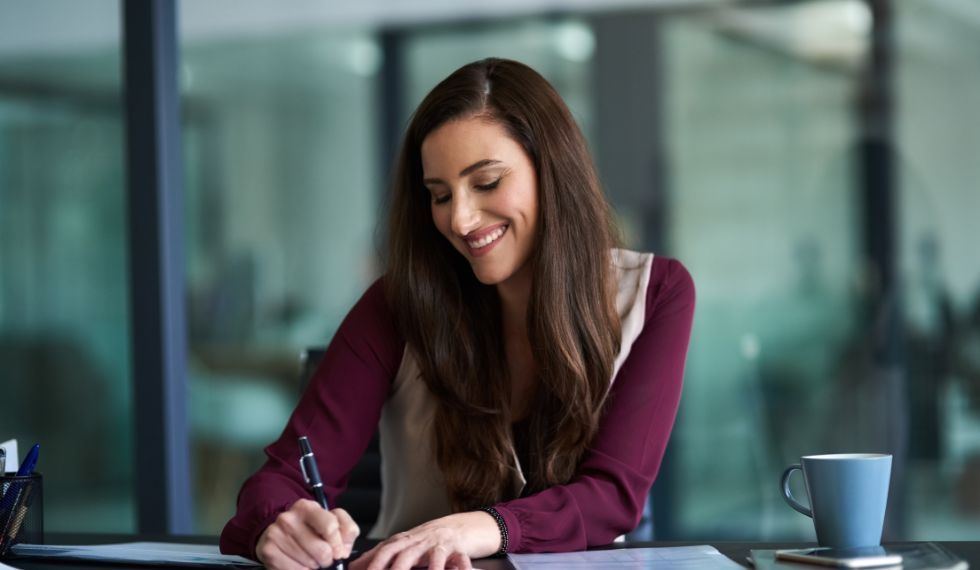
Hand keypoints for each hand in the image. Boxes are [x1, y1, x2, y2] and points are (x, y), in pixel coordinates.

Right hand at [256, 499, 358, 569]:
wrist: (279, 535)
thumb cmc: (311, 529)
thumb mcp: (332, 523)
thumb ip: (346, 530)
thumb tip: (342, 550)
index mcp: (307, 507)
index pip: (330, 526)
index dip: (338, 544)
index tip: (338, 552)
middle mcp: (289, 518)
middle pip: (322, 550)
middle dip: (326, 559)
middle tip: (322, 558)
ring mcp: (276, 534)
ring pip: (309, 563)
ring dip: (313, 566)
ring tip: (309, 559)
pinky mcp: (268, 551)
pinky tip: (299, 564)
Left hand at [350, 511, 499, 569]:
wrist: (468, 526)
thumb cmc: (435, 539)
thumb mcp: (409, 544)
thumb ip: (384, 554)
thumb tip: (355, 565)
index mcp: (407, 539)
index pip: (385, 548)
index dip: (371, 561)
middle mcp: (421, 539)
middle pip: (401, 551)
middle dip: (388, 566)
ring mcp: (440, 542)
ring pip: (427, 555)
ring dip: (416, 567)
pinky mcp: (458, 547)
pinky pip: (456, 558)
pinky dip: (454, 568)